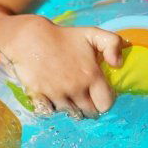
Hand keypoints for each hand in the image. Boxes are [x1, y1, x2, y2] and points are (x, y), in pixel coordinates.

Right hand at [0, 15, 123, 118]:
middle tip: (85, 96)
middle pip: (89, 113)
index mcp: (91, 75)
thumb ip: (113, 43)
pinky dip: (54, 108)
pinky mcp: (40, 97)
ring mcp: (57, 94)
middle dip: (89, 106)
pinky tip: (54, 97)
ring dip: (72, 108)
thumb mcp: (92, 33)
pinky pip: (51, 113)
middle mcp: (75, 88)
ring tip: (69, 95)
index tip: (99, 94)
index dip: (104, 101)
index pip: (106, 104)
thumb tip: (117, 65)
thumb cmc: (64, 36)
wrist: (30, 38)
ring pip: (71, 114)